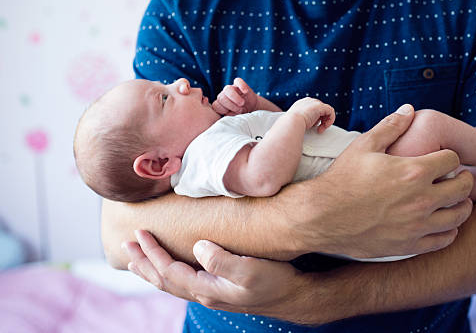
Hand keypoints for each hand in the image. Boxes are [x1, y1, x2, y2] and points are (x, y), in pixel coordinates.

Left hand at [124, 230, 313, 323]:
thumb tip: (198, 246)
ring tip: (137, 258)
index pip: (169, 271)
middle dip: (143, 263)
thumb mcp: (251, 270)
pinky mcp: (219, 288)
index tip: (140, 234)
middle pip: (164, 281)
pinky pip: (183, 281)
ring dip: (152, 269)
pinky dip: (168, 272)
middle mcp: (205, 294)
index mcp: (207, 290)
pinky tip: (168, 266)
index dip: (152, 254)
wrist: (293, 296)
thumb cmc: (275, 282)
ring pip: (172, 283)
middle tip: (126, 246)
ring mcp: (211, 293)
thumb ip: (222, 260)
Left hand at [212, 77, 257, 114]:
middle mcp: (224, 95)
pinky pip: (238, 81)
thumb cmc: (242, 113)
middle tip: (240, 109)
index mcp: (220, 104)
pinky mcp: (239, 84)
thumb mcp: (236, 117)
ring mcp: (231, 88)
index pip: (216, 106)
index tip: (232, 114)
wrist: (252, 108)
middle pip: (221, 97)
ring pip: (227, 89)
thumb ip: (230, 116)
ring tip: (242, 103)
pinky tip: (245, 92)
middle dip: (230, 105)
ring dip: (234, 97)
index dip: (223, 110)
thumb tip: (228, 114)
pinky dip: (241, 86)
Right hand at [287, 97, 334, 132]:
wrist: (292, 122)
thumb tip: (310, 125)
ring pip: (326, 111)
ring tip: (321, 128)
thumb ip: (305, 120)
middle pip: (320, 110)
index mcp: (301, 104)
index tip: (313, 127)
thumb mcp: (298, 121)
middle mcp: (308, 101)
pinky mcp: (321, 106)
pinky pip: (331, 111)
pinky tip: (325, 126)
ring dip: (326, 121)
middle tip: (318, 129)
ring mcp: (315, 102)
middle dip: (321, 120)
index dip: (315, 119)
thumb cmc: (292, 124)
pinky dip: (330, 119)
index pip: (313, 109)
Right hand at [290, 104, 473, 258]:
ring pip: (459, 215)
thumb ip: (391, 126)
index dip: (450, 156)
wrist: (322, 216)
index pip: (452, 160)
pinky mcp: (410, 245)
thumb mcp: (364, 146)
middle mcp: (421, 199)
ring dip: (461, 204)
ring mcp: (417, 225)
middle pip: (463, 188)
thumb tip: (410, 109)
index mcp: (414, 171)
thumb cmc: (342, 179)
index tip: (444, 158)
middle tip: (457, 177)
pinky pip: (445, 239)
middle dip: (463, 178)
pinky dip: (450, 230)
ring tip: (454, 199)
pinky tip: (442, 222)